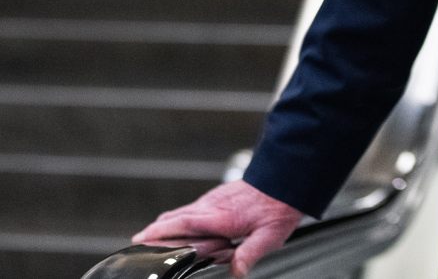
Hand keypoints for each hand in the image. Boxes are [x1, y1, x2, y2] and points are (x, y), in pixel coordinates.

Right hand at [132, 180, 302, 277]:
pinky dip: (181, 217)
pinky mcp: (220, 196)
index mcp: (220, 217)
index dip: (159, 232)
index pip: (182, 224)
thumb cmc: (280, 206)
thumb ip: (250, 253)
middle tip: (138, 241)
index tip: (140, 239)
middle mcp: (213, 206)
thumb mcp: (270, 235)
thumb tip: (237, 272)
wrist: (287, 178)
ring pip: (183, 211)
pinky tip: (184, 225)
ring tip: (154, 235)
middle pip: (175, 217)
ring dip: (167, 223)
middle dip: (155, 229)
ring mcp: (215, 199)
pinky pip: (193, 207)